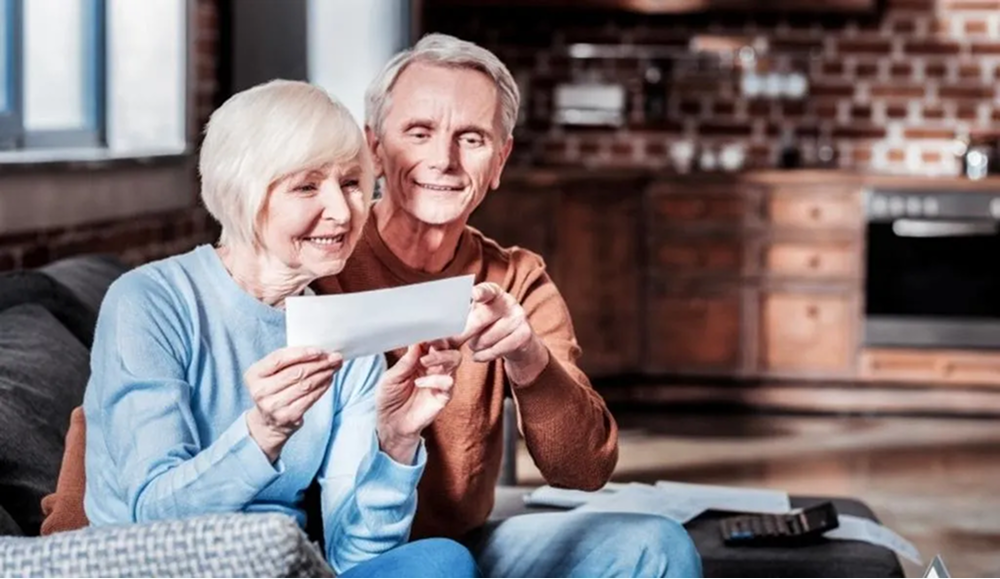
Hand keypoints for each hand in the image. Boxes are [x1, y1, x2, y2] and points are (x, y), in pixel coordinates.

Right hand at [244, 347, 342, 461]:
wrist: (268, 422)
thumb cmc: (274, 389)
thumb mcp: (271, 373)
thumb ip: (288, 361)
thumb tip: (320, 351)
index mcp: (254, 374)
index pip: (279, 359)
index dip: (301, 353)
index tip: (320, 350)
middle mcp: (260, 391)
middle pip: (296, 372)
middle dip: (319, 363)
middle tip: (334, 358)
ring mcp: (273, 406)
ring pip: (306, 385)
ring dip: (324, 374)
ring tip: (334, 367)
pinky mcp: (287, 416)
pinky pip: (310, 398)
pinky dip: (322, 387)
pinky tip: (328, 379)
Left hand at [376, 341, 460, 463]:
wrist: (391, 424)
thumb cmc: (389, 399)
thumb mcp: (391, 377)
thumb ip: (406, 361)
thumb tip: (417, 342)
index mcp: (421, 358)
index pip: (433, 340)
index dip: (432, 334)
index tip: (424, 330)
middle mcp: (434, 367)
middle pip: (449, 346)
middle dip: (441, 342)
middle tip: (428, 344)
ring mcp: (440, 381)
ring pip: (455, 359)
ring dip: (440, 357)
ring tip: (423, 362)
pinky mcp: (444, 396)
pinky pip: (449, 382)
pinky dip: (435, 379)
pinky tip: (419, 383)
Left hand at [454, 282, 548, 384]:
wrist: (518, 341)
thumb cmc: (490, 325)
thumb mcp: (476, 316)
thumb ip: (462, 319)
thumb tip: (441, 333)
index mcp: (494, 293)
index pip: (487, 290)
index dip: (480, 292)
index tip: (474, 295)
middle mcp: (508, 302)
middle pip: (479, 319)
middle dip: (463, 333)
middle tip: (454, 341)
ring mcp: (518, 318)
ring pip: (486, 339)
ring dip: (475, 346)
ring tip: (476, 344)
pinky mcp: (524, 335)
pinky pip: (496, 350)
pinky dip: (483, 356)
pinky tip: (478, 356)